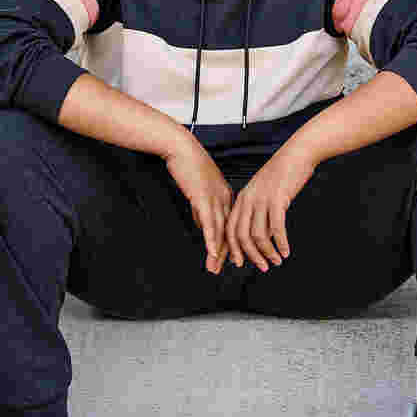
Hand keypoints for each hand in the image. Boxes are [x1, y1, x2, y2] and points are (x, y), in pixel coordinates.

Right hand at [165, 137, 233, 273]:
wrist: (181, 148)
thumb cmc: (188, 164)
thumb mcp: (198, 189)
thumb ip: (201, 208)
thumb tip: (202, 225)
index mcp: (226, 196)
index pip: (231, 225)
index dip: (233, 243)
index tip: (234, 258)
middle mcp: (224, 199)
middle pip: (229, 231)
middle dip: (230, 252)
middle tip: (234, 268)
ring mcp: (215, 199)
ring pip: (220, 231)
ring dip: (219, 252)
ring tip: (216, 268)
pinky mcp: (203, 198)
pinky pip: (209, 223)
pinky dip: (211, 240)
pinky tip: (213, 253)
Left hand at [225, 145, 315, 271]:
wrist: (297, 154)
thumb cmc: (283, 174)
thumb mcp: (264, 192)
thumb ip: (259, 212)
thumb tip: (263, 236)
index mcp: (242, 198)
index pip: (230, 229)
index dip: (233, 249)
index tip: (239, 263)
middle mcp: (248, 200)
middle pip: (241, 236)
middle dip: (250, 256)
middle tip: (262, 267)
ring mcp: (262, 200)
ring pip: (258, 236)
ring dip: (267, 253)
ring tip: (276, 261)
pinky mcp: (278, 199)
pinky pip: (276, 228)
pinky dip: (280, 243)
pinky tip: (286, 251)